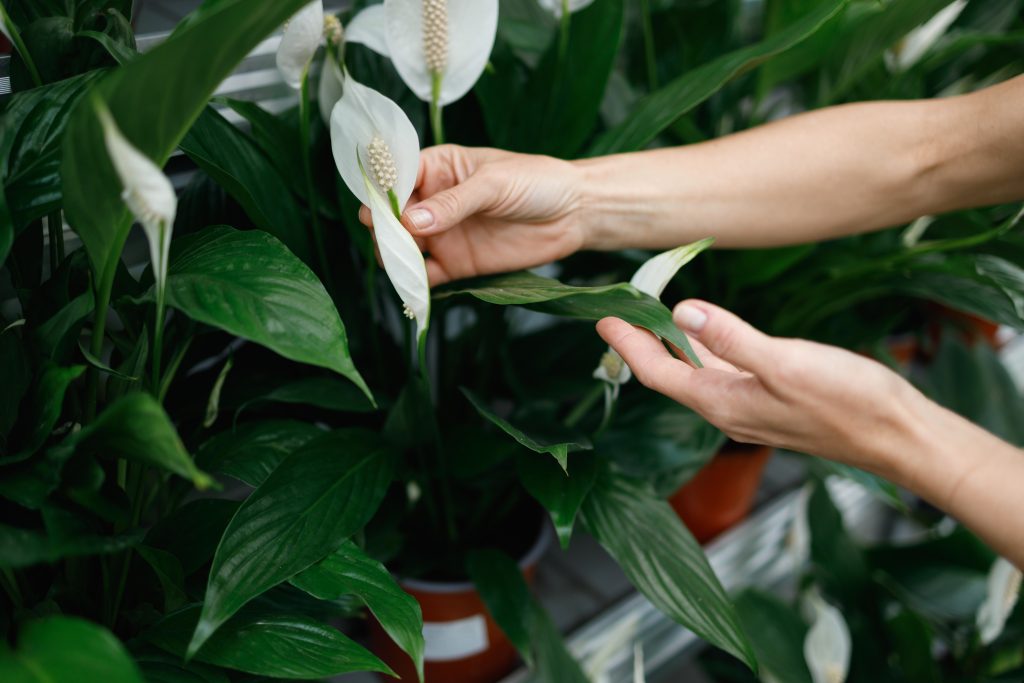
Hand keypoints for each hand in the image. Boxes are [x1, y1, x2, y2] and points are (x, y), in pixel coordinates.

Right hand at [358, 145, 585, 285]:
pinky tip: (414, 286)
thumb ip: (453, 203)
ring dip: (395, 257)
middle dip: (384, 227)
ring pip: (402, 248)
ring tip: (402, 263)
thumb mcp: (494, 183)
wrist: (575, 213)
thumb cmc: (537, 182)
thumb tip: (411, 220)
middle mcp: (433, 201)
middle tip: (392, 239)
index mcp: (438, 168)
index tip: (377, 207)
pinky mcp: (457, 264)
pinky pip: (426, 276)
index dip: (382, 191)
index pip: (395, 176)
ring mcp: (443, 234)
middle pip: (391, 215)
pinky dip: (415, 283)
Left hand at [596, 300, 926, 477]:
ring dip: (671, 344)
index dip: (627, 345)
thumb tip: (683, 311)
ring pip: (696, 372)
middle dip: (641, 343)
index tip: (604, 317)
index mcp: (723, 402)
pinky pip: (722, 372)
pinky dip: (704, 349)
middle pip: (670, 373)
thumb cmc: (849, 402)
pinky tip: (705, 332)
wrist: (897, 436)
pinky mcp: (770, 399)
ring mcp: (749, 406)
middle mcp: (728, 409)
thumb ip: (732, 338)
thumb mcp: (786, 362)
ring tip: (651, 315)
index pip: (657, 372)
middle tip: (620, 309)